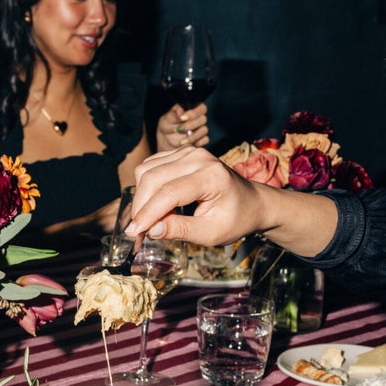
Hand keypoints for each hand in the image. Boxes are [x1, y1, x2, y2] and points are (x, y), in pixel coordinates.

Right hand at [131, 146, 339, 256]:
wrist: (252, 201)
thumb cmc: (236, 219)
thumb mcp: (212, 233)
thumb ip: (182, 230)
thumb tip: (152, 229)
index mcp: (210, 175)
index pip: (169, 193)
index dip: (147, 214)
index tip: (133, 233)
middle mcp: (197, 157)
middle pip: (152, 178)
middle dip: (140, 207)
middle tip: (137, 233)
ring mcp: (188, 151)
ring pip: (147, 170)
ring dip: (141, 197)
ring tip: (148, 221)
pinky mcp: (181, 153)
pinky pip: (151, 166)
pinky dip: (146, 187)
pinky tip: (154, 206)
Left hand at [155, 101, 209, 151]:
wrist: (167, 139)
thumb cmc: (168, 125)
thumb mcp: (167, 119)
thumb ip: (174, 115)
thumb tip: (180, 111)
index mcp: (192, 109)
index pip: (201, 107)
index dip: (193, 113)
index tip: (182, 118)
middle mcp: (199, 118)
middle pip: (203, 119)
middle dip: (190, 125)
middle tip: (178, 129)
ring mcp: (201, 128)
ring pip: (204, 130)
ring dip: (193, 136)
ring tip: (181, 141)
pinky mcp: (202, 139)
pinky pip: (205, 140)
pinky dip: (197, 142)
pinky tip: (187, 144)